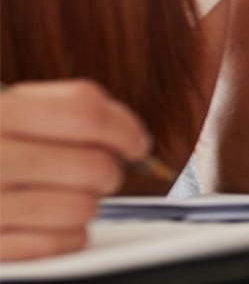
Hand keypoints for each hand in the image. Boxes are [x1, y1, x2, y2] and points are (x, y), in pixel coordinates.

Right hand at [0, 80, 152, 260]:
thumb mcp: (10, 107)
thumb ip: (68, 105)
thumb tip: (129, 132)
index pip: (86, 113)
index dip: (125, 130)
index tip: (135, 142)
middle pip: (93, 166)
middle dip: (107, 170)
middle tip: (94, 171)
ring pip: (81, 208)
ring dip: (87, 204)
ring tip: (65, 194)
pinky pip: (58, 244)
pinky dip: (67, 236)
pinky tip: (49, 221)